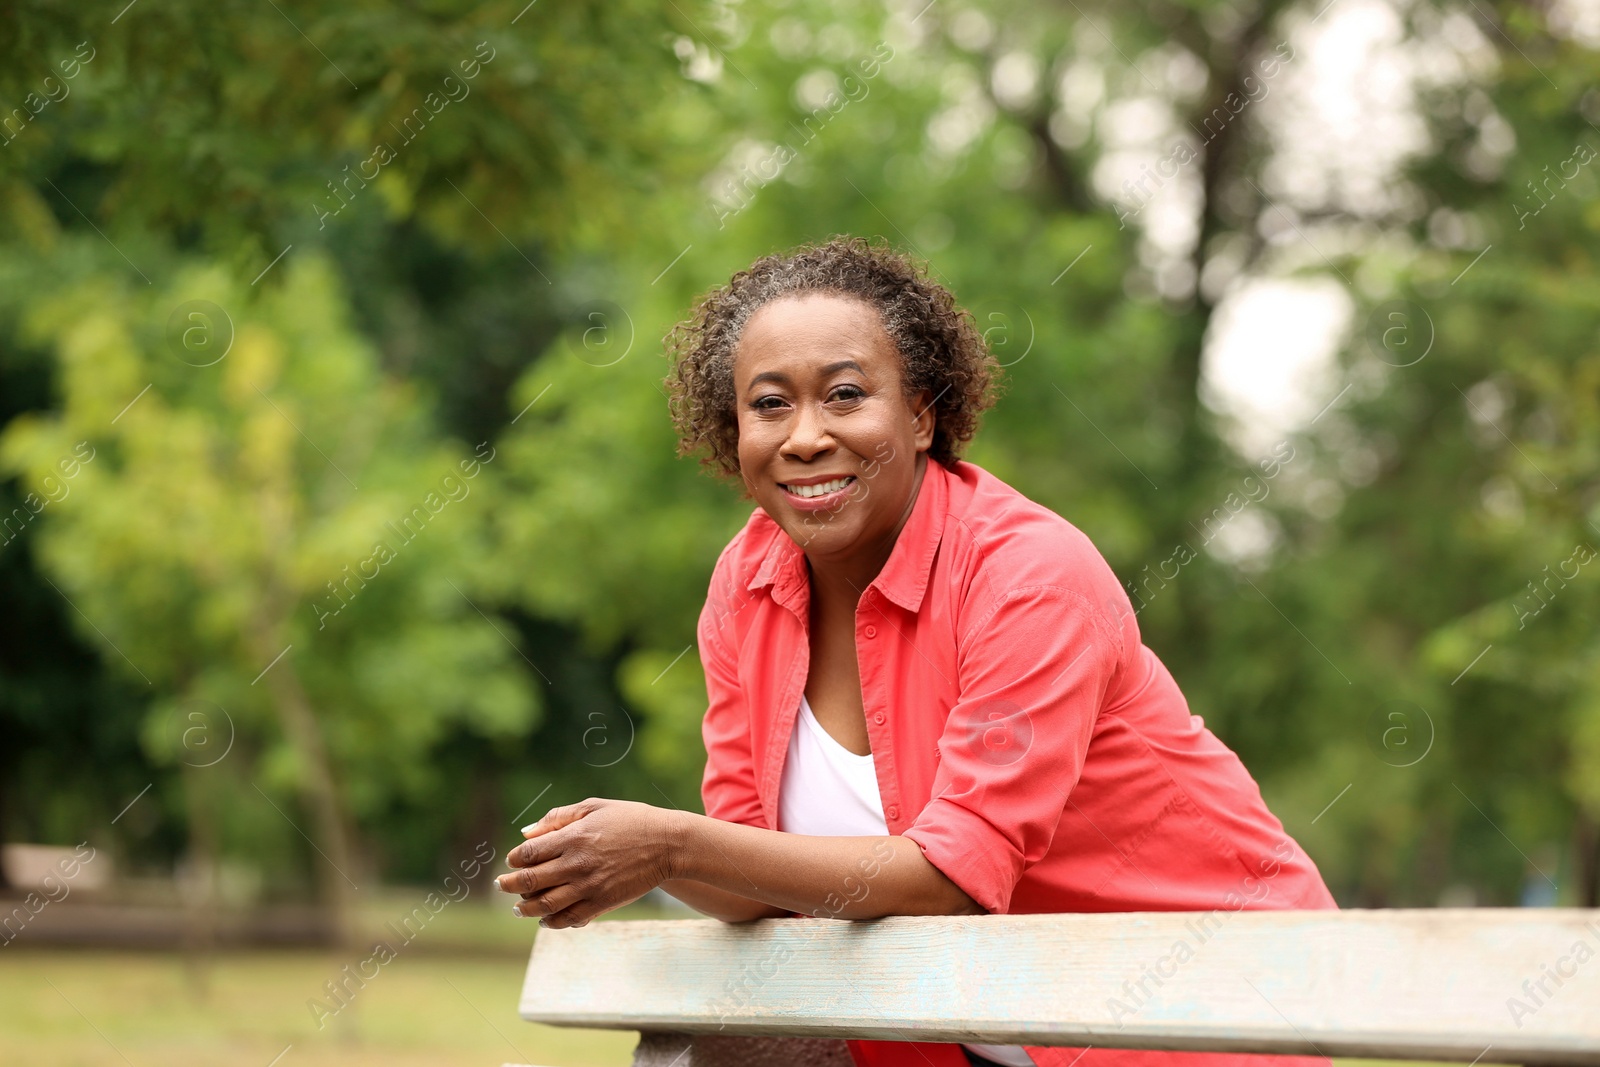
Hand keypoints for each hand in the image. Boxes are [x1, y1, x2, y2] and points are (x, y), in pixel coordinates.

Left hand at [496, 797, 683, 927]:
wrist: (668, 844)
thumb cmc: (631, 820)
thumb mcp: (594, 806)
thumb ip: (557, 817)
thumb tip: (525, 832)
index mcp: (572, 837)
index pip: (528, 853)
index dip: (514, 859)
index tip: (512, 861)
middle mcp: (576, 864)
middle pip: (530, 881)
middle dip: (509, 885)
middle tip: (501, 886)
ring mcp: (589, 886)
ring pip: (545, 905)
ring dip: (525, 908)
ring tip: (519, 908)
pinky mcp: (602, 903)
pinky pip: (569, 919)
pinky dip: (552, 923)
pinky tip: (545, 920)